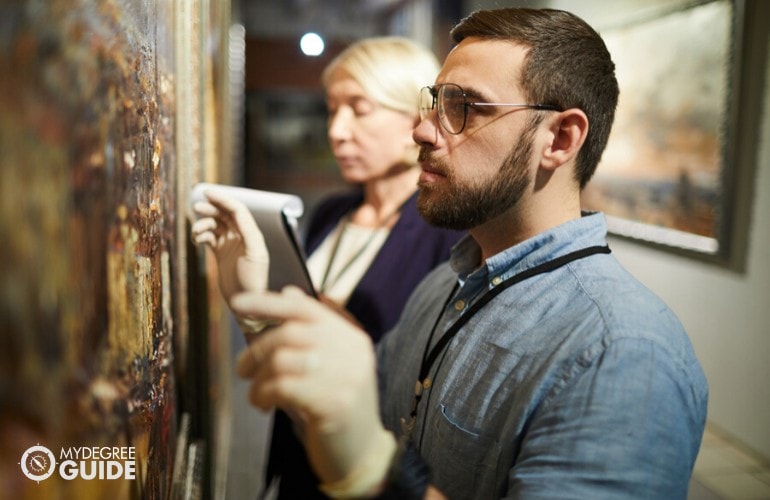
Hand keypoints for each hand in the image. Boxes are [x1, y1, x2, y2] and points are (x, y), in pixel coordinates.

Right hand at [191, 189, 268, 302]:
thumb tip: (237, 212)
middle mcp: (242, 236)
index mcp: (252, 233)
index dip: (223, 199)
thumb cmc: (254, 280)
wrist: (245, 303)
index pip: (237, 209)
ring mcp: (230, 244)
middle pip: (224, 214)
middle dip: (211, 209)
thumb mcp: (255, 254)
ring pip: (214, 225)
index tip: (207, 193)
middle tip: (196, 207)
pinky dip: (200, 235)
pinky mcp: (220, 253)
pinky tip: (196, 240)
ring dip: (203, 224)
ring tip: (196, 233)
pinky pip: (208, 237)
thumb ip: (248, 232)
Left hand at [233, 287, 395, 493]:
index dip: (269, 302)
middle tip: (243, 369)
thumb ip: (313, 333)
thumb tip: (288, 292)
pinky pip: (282, 387)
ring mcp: (346, 377)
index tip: (239, 302)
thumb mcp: (331, 365)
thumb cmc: (337, 406)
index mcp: (352, 338)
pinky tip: (263, 405)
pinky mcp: (334, 404)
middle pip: (291, 333)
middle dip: (257, 349)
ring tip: (256, 393)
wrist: (362, 453)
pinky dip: (263, 394)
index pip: (307, 308)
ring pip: (282, 360)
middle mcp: (352, 352)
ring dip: (259, 378)